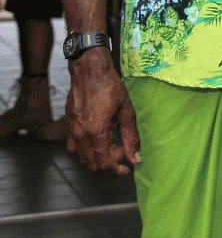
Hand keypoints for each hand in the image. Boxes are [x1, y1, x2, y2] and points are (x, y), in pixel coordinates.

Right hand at [65, 50, 137, 174]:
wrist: (89, 70)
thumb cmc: (111, 87)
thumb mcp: (127, 111)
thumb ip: (131, 137)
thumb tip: (136, 159)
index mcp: (96, 131)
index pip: (104, 161)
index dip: (117, 167)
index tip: (127, 166)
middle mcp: (81, 134)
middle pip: (92, 161)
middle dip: (109, 161)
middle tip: (123, 152)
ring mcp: (72, 129)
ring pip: (82, 155)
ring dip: (97, 156)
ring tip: (112, 145)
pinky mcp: (68, 123)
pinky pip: (73, 144)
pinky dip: (84, 149)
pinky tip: (96, 141)